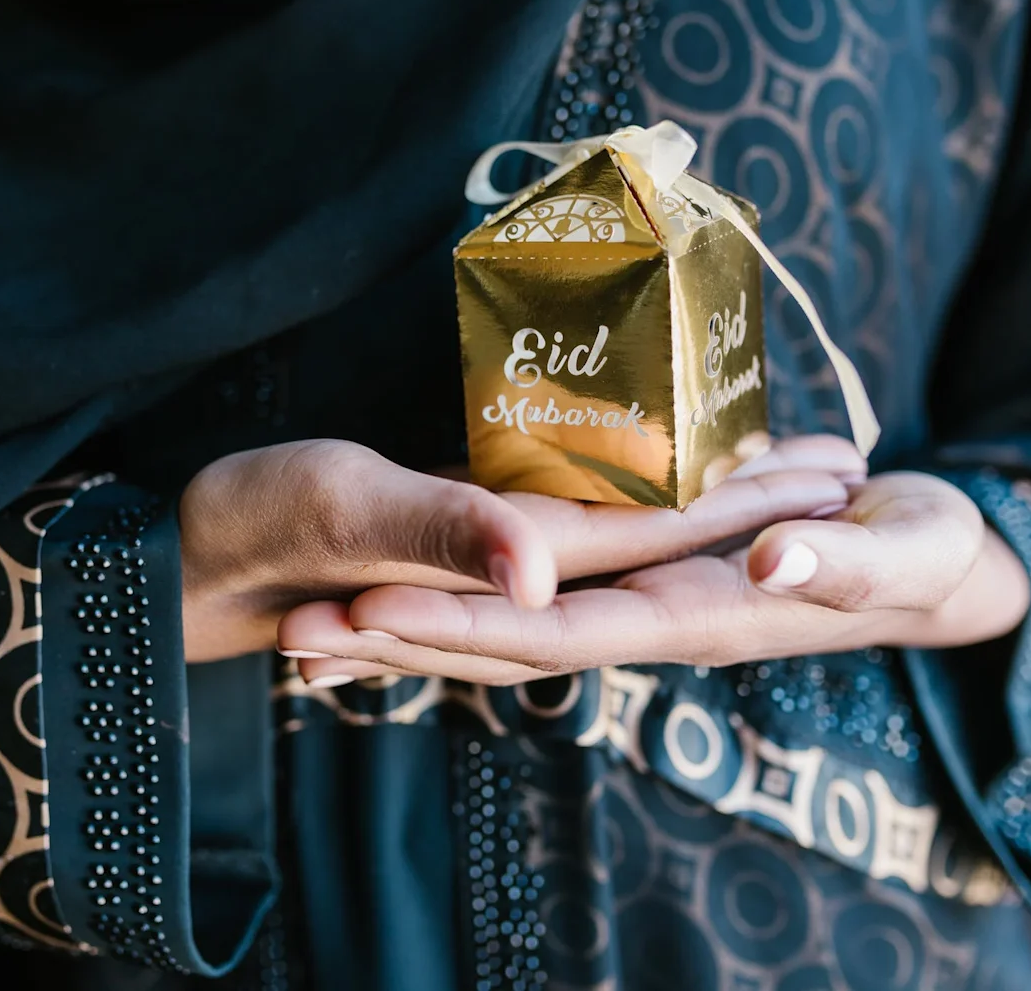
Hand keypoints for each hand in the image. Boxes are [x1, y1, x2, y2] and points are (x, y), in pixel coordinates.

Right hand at [181, 436, 863, 661]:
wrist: (185, 554)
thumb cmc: (256, 524)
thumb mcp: (342, 513)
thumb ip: (445, 537)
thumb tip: (543, 573)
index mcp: (502, 571)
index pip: (654, 541)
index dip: (746, 507)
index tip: (838, 468)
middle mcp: (512, 572)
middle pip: (657, 539)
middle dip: (750, 504)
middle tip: (845, 456)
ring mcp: (487, 557)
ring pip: (619, 531)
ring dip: (698, 502)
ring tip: (777, 462)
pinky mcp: (455, 532)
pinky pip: (566, 516)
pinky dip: (622, 493)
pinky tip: (650, 468)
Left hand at [279, 471, 1029, 685]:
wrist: (940, 565)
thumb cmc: (936, 550)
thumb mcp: (915, 548)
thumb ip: (849, 565)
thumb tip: (768, 568)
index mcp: (696, 612)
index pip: (559, 630)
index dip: (464, 624)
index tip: (370, 609)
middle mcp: (644, 621)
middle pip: (501, 642)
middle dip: (402, 641)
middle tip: (297, 633)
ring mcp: (629, 607)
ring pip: (497, 634)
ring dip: (405, 640)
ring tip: (303, 638)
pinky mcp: (624, 582)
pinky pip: (524, 610)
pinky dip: (452, 613)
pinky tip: (383, 610)